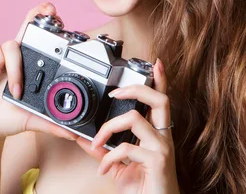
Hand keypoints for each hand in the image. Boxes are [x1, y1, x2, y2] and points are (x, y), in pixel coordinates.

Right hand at [0, 2, 77, 140]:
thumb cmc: (8, 118)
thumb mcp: (33, 120)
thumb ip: (52, 124)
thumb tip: (73, 133)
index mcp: (30, 66)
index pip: (40, 39)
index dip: (48, 24)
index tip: (59, 16)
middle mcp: (16, 57)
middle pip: (26, 26)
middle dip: (36, 14)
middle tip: (49, 10)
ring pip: (12, 44)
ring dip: (16, 66)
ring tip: (16, 89)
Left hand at [76, 60, 179, 193]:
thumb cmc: (143, 186)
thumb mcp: (118, 165)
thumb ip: (103, 149)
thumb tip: (82, 138)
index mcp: (156, 133)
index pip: (161, 101)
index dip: (161, 81)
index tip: (156, 64)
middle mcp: (162, 137)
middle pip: (159, 100)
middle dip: (136, 88)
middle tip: (115, 93)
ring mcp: (162, 148)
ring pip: (135, 119)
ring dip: (109, 128)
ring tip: (96, 143)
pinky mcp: (158, 161)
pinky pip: (127, 148)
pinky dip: (108, 157)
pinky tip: (103, 169)